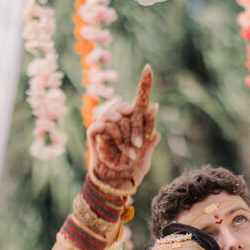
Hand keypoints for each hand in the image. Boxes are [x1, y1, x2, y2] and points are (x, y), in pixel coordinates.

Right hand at [87, 64, 160, 190]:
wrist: (117, 182)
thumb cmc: (133, 167)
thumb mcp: (146, 149)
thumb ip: (149, 128)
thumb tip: (155, 105)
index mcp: (136, 120)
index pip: (140, 97)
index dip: (145, 83)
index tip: (148, 67)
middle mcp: (120, 117)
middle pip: (130, 109)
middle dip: (137, 130)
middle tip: (138, 147)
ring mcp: (106, 122)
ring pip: (118, 116)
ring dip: (126, 137)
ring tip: (129, 152)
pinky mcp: (94, 130)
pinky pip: (105, 124)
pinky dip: (115, 137)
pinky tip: (119, 149)